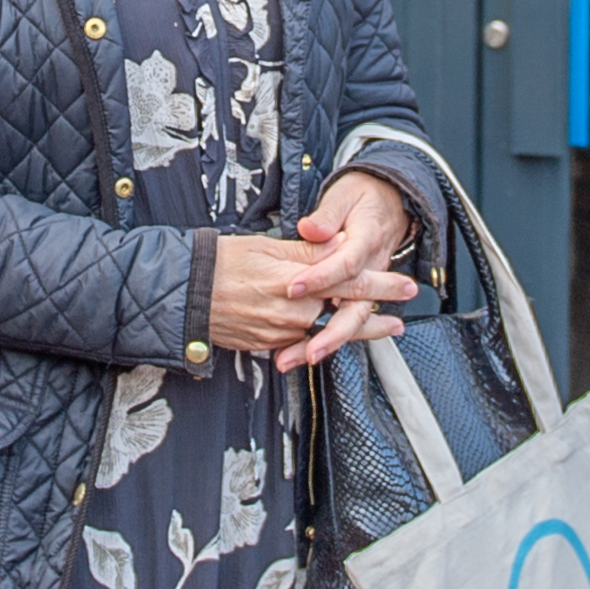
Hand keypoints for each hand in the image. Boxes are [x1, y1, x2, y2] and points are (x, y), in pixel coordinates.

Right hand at [206, 169, 421, 372]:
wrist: (184, 293)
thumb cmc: (221, 262)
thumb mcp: (266, 246)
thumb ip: (307, 250)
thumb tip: (340, 243)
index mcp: (295, 281)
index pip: (349, 281)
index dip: (381, 284)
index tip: (405, 286)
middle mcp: (292, 311)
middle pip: (345, 315)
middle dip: (377, 316)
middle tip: (402, 316)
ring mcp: (280, 333)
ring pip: (328, 334)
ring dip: (357, 332)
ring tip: (384, 330)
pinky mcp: (268, 345)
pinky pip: (302, 345)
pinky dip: (322, 341)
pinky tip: (336, 338)